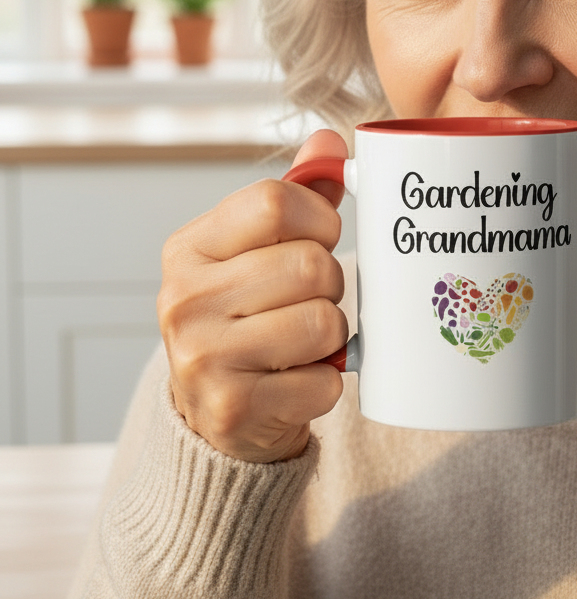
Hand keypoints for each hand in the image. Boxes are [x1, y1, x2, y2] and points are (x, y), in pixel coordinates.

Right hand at [157, 130, 349, 462]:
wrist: (221, 415)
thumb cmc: (249, 321)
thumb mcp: (257, 253)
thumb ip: (295, 199)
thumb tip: (331, 145)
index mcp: (189, 249)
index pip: (277, 202)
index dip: (320, 221)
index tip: (319, 240)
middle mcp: (185, 299)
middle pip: (311, 265)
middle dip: (330, 286)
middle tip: (308, 304)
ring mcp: (203, 357)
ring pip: (325, 321)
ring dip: (332, 337)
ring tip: (302, 344)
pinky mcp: (232, 407)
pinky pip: (323, 381)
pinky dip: (325, 383)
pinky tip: (296, 383)